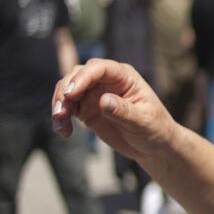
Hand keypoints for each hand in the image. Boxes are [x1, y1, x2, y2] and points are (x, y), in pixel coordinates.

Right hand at [52, 59, 176, 162]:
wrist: (152, 145)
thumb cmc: (154, 128)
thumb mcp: (143, 121)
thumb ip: (123, 111)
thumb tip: (103, 100)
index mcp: (124, 76)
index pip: (99, 68)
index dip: (83, 77)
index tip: (70, 94)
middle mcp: (106, 80)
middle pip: (78, 74)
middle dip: (65, 90)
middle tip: (60, 112)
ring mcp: (94, 93)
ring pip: (67, 90)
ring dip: (59, 105)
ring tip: (60, 126)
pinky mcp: (86, 109)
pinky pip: (67, 108)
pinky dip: (61, 118)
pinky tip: (63, 131)